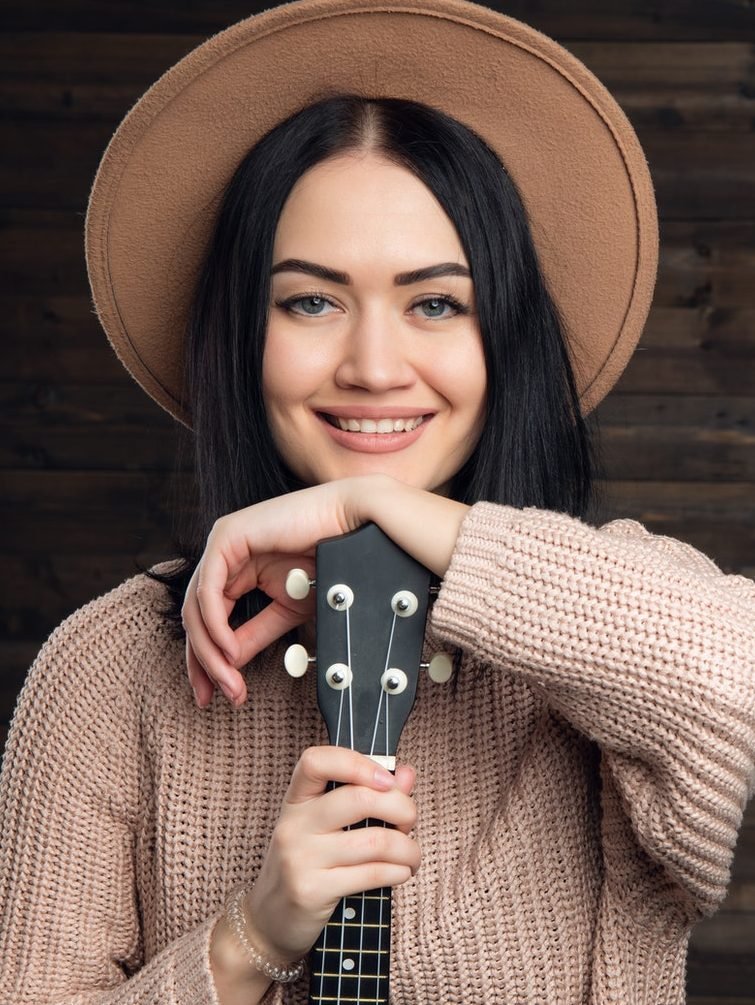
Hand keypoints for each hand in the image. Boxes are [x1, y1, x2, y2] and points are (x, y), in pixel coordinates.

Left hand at [182, 481, 360, 705]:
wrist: (352, 529)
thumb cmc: (327, 561)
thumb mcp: (287, 610)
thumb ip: (255, 634)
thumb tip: (228, 664)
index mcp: (235, 570)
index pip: (207, 620)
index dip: (207, 660)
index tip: (218, 695)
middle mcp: (223, 556)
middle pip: (195, 617)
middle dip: (202, 662)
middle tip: (215, 696)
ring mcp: (222, 543)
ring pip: (196, 608)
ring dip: (210, 651)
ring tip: (229, 680)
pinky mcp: (227, 536)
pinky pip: (209, 590)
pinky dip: (216, 625)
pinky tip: (230, 650)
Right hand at [242, 746, 419, 961]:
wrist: (270, 921)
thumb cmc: (307, 865)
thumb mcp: (327, 826)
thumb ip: (368, 794)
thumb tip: (406, 774)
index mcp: (297, 800)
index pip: (316, 761)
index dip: (356, 762)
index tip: (386, 779)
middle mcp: (294, 824)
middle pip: (358, 799)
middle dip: (401, 808)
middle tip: (409, 822)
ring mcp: (300, 858)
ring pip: (374, 841)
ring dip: (408, 848)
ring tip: (411, 855)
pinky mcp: (312, 891)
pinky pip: (372, 874)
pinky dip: (398, 871)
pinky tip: (401, 872)